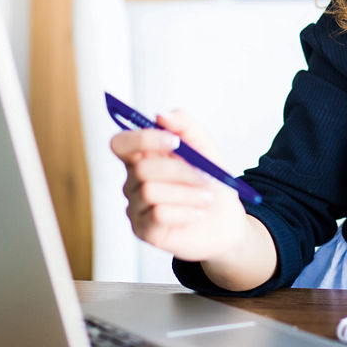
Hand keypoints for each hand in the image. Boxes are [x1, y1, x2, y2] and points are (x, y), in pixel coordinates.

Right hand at [110, 110, 251, 263]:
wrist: (226, 221)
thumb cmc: (211, 182)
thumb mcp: (204, 147)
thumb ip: (184, 125)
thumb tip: (160, 115)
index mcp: (143, 157)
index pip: (120, 143)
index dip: (142, 139)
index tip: (174, 141)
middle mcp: (133, 182)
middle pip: (141, 169)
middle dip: (180, 171)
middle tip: (206, 178)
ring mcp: (136, 207)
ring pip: (151, 192)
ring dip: (187, 193)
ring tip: (207, 199)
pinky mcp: (144, 231)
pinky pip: (158, 215)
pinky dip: (185, 212)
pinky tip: (198, 214)